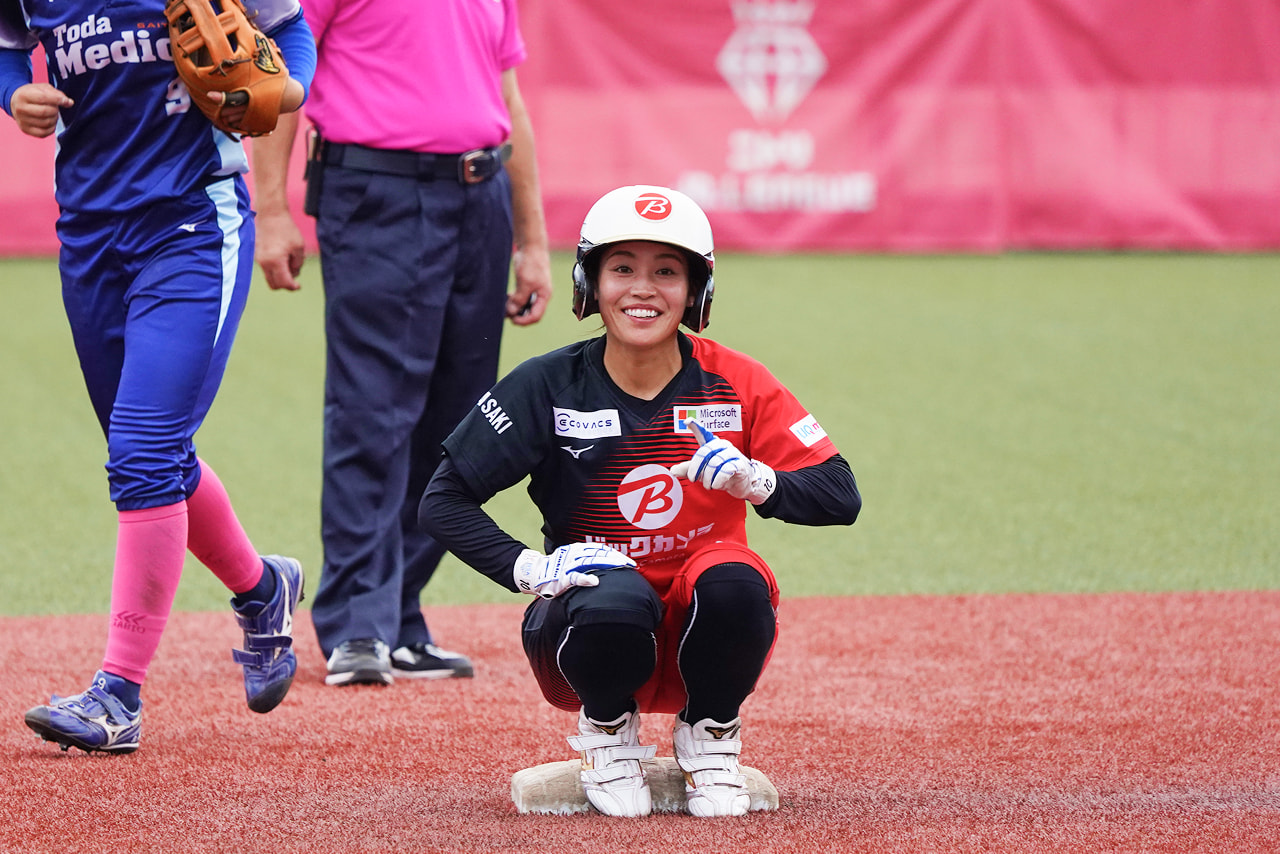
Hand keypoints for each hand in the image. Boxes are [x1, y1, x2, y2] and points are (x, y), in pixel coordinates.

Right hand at [9, 84, 72, 137]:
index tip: (66, 101)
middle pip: (45, 111)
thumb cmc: (32, 94)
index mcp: (23, 95)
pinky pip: (44, 133)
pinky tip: (50, 121)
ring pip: (46, 123)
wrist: (15, 102)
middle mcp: (20, 108)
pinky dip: (52, 128)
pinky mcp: (26, 130)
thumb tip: (69, 102)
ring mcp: (22, 121)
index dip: (58, 100)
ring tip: (52, 113)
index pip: (43, 98)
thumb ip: (57, 94)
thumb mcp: (42, 88)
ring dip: (54, 118)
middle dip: (55, 109)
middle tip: (55, 107)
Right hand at [254, 208, 305, 290]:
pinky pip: (266, 269)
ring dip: (280, 276)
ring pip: (269, 277)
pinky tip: (282, 258)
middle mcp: (264, 262)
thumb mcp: (299, 248)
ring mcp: (258, 259)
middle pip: (274, 285)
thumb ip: (297, 264)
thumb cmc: (286, 230)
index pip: (283, 282)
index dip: (292, 287)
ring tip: (289, 262)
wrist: (271, 215)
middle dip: (285, 284)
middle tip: (294, 277)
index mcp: (275, 261)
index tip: (298, 286)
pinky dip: (274, 269)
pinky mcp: (257, 255)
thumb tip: (294, 274)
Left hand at [506, 243, 551, 325]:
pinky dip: (513, 300)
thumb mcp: (525, 283)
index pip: (536, 316)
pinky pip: (520, 297)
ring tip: (504, 307)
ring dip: (514, 308)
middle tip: (506, 314)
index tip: (513, 320)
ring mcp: (533, 289)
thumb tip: (512, 311)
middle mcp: (540, 294)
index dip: (524, 321)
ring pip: (524, 305)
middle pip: (530, 312)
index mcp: (544, 296)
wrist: (531, 245)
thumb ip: (519, 299)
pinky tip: (506, 298)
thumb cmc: (532, 262)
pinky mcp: (527, 284)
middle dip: (518, 315)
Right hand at [513, 543, 634, 598]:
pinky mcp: (561, 577)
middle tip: (631, 565)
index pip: (599, 549)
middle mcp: (573, 554)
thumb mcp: (572, 560)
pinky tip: (595, 581)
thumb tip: (605, 563)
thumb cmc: (556, 569)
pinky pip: (574, 577)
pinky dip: (584, 579)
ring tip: (620, 568)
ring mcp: (567, 565)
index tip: (629, 561)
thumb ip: (586, 560)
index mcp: (577, 549)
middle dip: (616, 559)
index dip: (615, 554)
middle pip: (598, 554)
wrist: (534, 573)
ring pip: (589, 562)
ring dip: (606, 565)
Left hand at [670, 421, 776, 504]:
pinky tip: (717, 484)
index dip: (695, 426)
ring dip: (707, 478)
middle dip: (696, 467)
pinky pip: (726, 471)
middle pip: (704, 452)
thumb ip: (688, 469)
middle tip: (692, 478)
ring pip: (714, 463)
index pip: (703, 433)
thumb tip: (672, 471)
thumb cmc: (721, 473)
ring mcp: (732, 454)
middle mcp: (722, 446)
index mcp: (712, 444)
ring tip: (708, 485)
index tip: (687, 421)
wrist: (743, 483)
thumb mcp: (703, 471)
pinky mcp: (740, 465)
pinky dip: (718, 481)